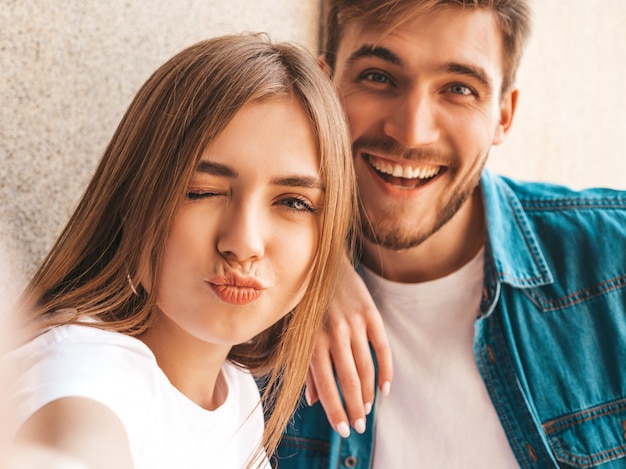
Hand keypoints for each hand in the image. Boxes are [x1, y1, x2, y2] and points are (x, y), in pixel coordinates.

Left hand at [305, 255, 391, 437]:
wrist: (320, 262)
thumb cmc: (305, 303)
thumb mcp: (299, 334)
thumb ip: (307, 367)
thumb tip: (312, 400)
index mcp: (313, 340)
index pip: (326, 385)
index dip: (336, 411)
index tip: (343, 430)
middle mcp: (334, 333)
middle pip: (350, 381)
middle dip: (355, 408)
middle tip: (359, 426)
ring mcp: (354, 323)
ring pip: (367, 368)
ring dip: (369, 393)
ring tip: (368, 408)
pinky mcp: (370, 314)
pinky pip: (383, 348)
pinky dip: (386, 370)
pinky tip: (386, 387)